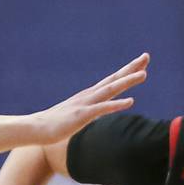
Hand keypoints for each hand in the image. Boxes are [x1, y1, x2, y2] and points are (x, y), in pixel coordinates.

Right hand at [26, 54, 149, 144]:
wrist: (37, 128)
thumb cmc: (57, 124)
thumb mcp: (79, 116)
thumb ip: (91, 113)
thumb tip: (100, 114)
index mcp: (90, 95)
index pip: (113, 80)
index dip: (128, 71)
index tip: (142, 62)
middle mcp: (90, 95)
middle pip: (114, 79)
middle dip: (131, 68)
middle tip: (146, 56)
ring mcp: (86, 104)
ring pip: (110, 90)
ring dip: (127, 82)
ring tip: (144, 74)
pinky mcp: (82, 115)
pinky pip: (102, 109)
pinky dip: (117, 104)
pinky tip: (130, 101)